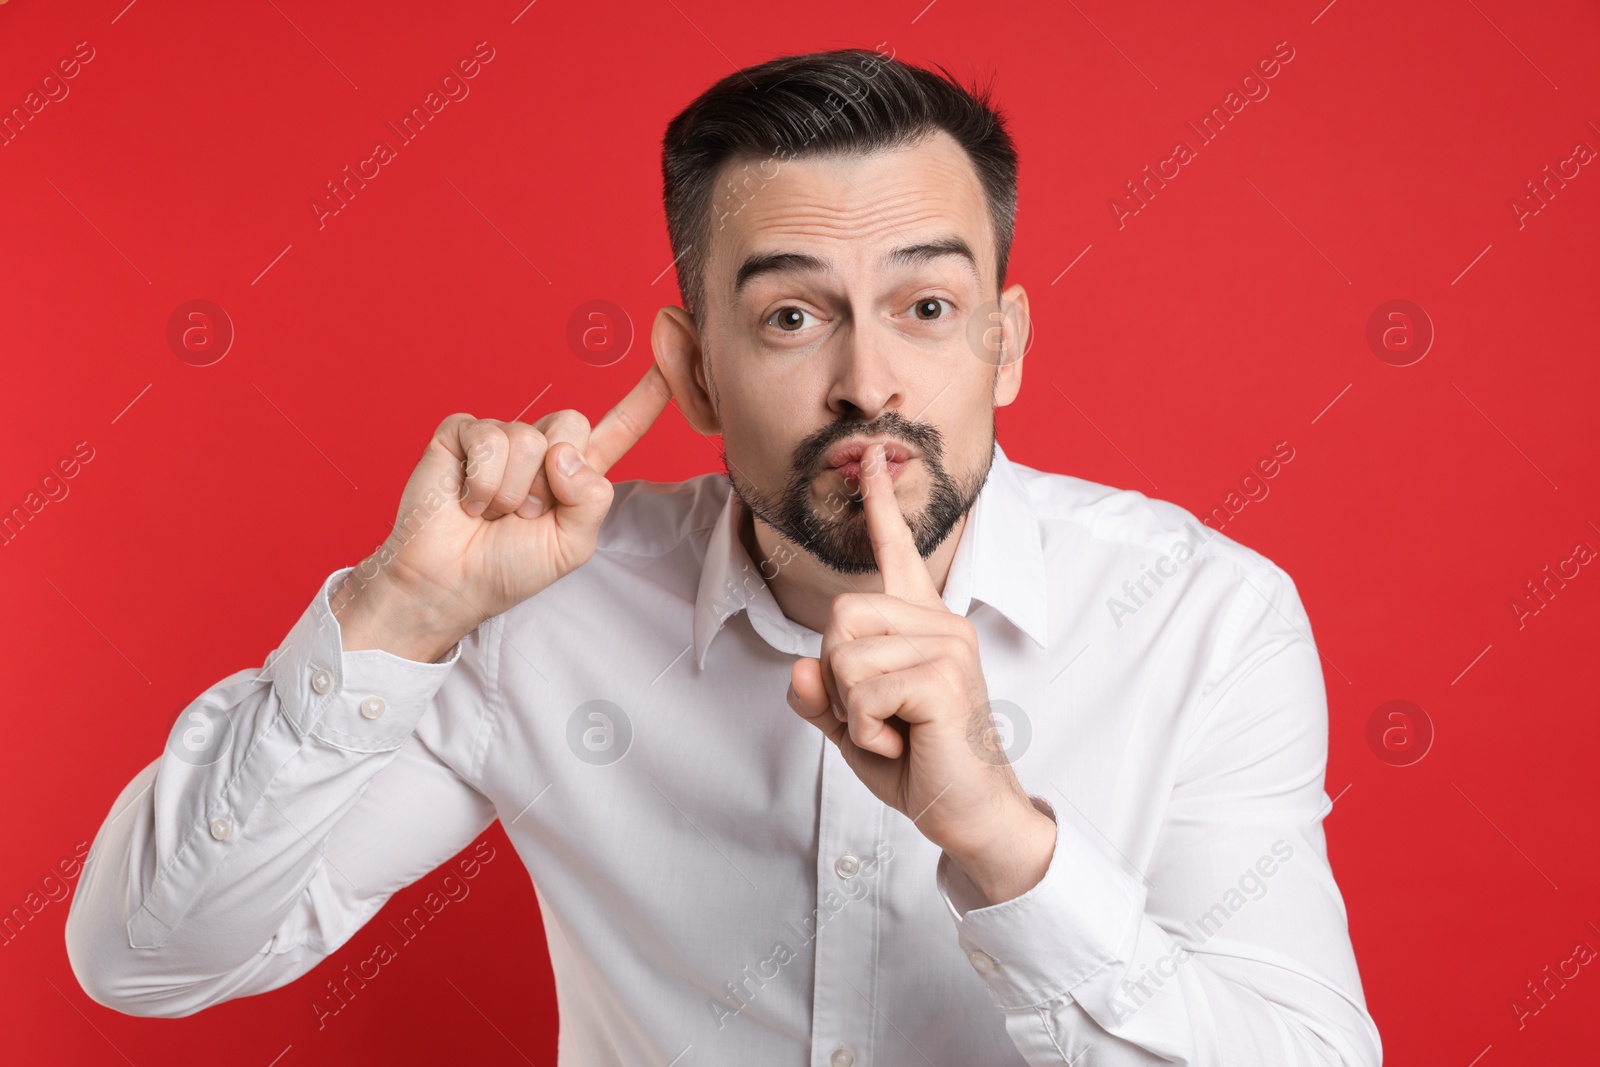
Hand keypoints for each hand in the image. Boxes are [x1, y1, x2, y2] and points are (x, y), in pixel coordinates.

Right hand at [334, 363, 671, 660]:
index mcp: (575, 473)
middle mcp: (541, 447)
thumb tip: (564, 453)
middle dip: (551, 477)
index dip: (645, 398)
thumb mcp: (572, 545)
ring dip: (512, 490)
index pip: (618, 428)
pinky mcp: (461, 433)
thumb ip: (591, 500)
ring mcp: (500, 436)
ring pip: (528, 438)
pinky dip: (482, 481)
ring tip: (493, 513)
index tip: (672, 364)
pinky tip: (468, 501)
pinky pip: (487, 439)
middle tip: (524, 513)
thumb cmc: (507, 568)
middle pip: (573, 422)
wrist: (449, 584)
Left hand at [785, 443, 1054, 904]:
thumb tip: (799, 674)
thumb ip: (822, 697)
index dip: (877, 502)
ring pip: (844, 657)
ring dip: (852, 711)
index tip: (870, 455)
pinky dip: (865, 729)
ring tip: (894, 732)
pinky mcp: (942, 676)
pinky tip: (903, 742)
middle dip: (837, 679)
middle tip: (879, 718)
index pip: (896, 551)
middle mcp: (938, 623)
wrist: (969, 812)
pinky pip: (862, 690)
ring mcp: (946, 644)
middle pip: (838, 618)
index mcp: (920, 624)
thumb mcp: (853, 728)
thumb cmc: (918, 765)